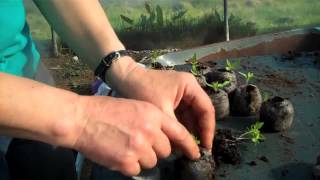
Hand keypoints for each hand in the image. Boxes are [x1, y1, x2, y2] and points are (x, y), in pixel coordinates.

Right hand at [73, 96, 187, 175]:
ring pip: (152, 161)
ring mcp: (139, 148)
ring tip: (126, 146)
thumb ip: (153, 121)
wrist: (82, 118)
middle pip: (165, 150)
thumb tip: (163, 137)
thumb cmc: (106, 109)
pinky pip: (137, 169)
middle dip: (156, 149)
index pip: (180, 133)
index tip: (195, 153)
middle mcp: (150, 131)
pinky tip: (118, 153)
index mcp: (153, 115)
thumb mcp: (135, 106)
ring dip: (142, 157)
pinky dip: (129, 164)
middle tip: (140, 142)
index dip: (189, 145)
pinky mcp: (126, 162)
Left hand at [106, 57, 215, 157]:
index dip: (208, 129)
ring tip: (189, 148)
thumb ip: (175, 129)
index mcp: (190, 86)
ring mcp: (181, 94)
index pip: (207, 109)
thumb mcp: (161, 110)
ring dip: (190, 131)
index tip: (206, 147)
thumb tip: (186, 147)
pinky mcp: (173, 99)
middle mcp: (189, 88)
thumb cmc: (143, 90)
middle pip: (201, 113)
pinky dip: (181, 127)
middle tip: (199, 151)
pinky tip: (179, 140)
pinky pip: (182, 115)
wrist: (124, 78)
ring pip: (192, 115)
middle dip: (200, 131)